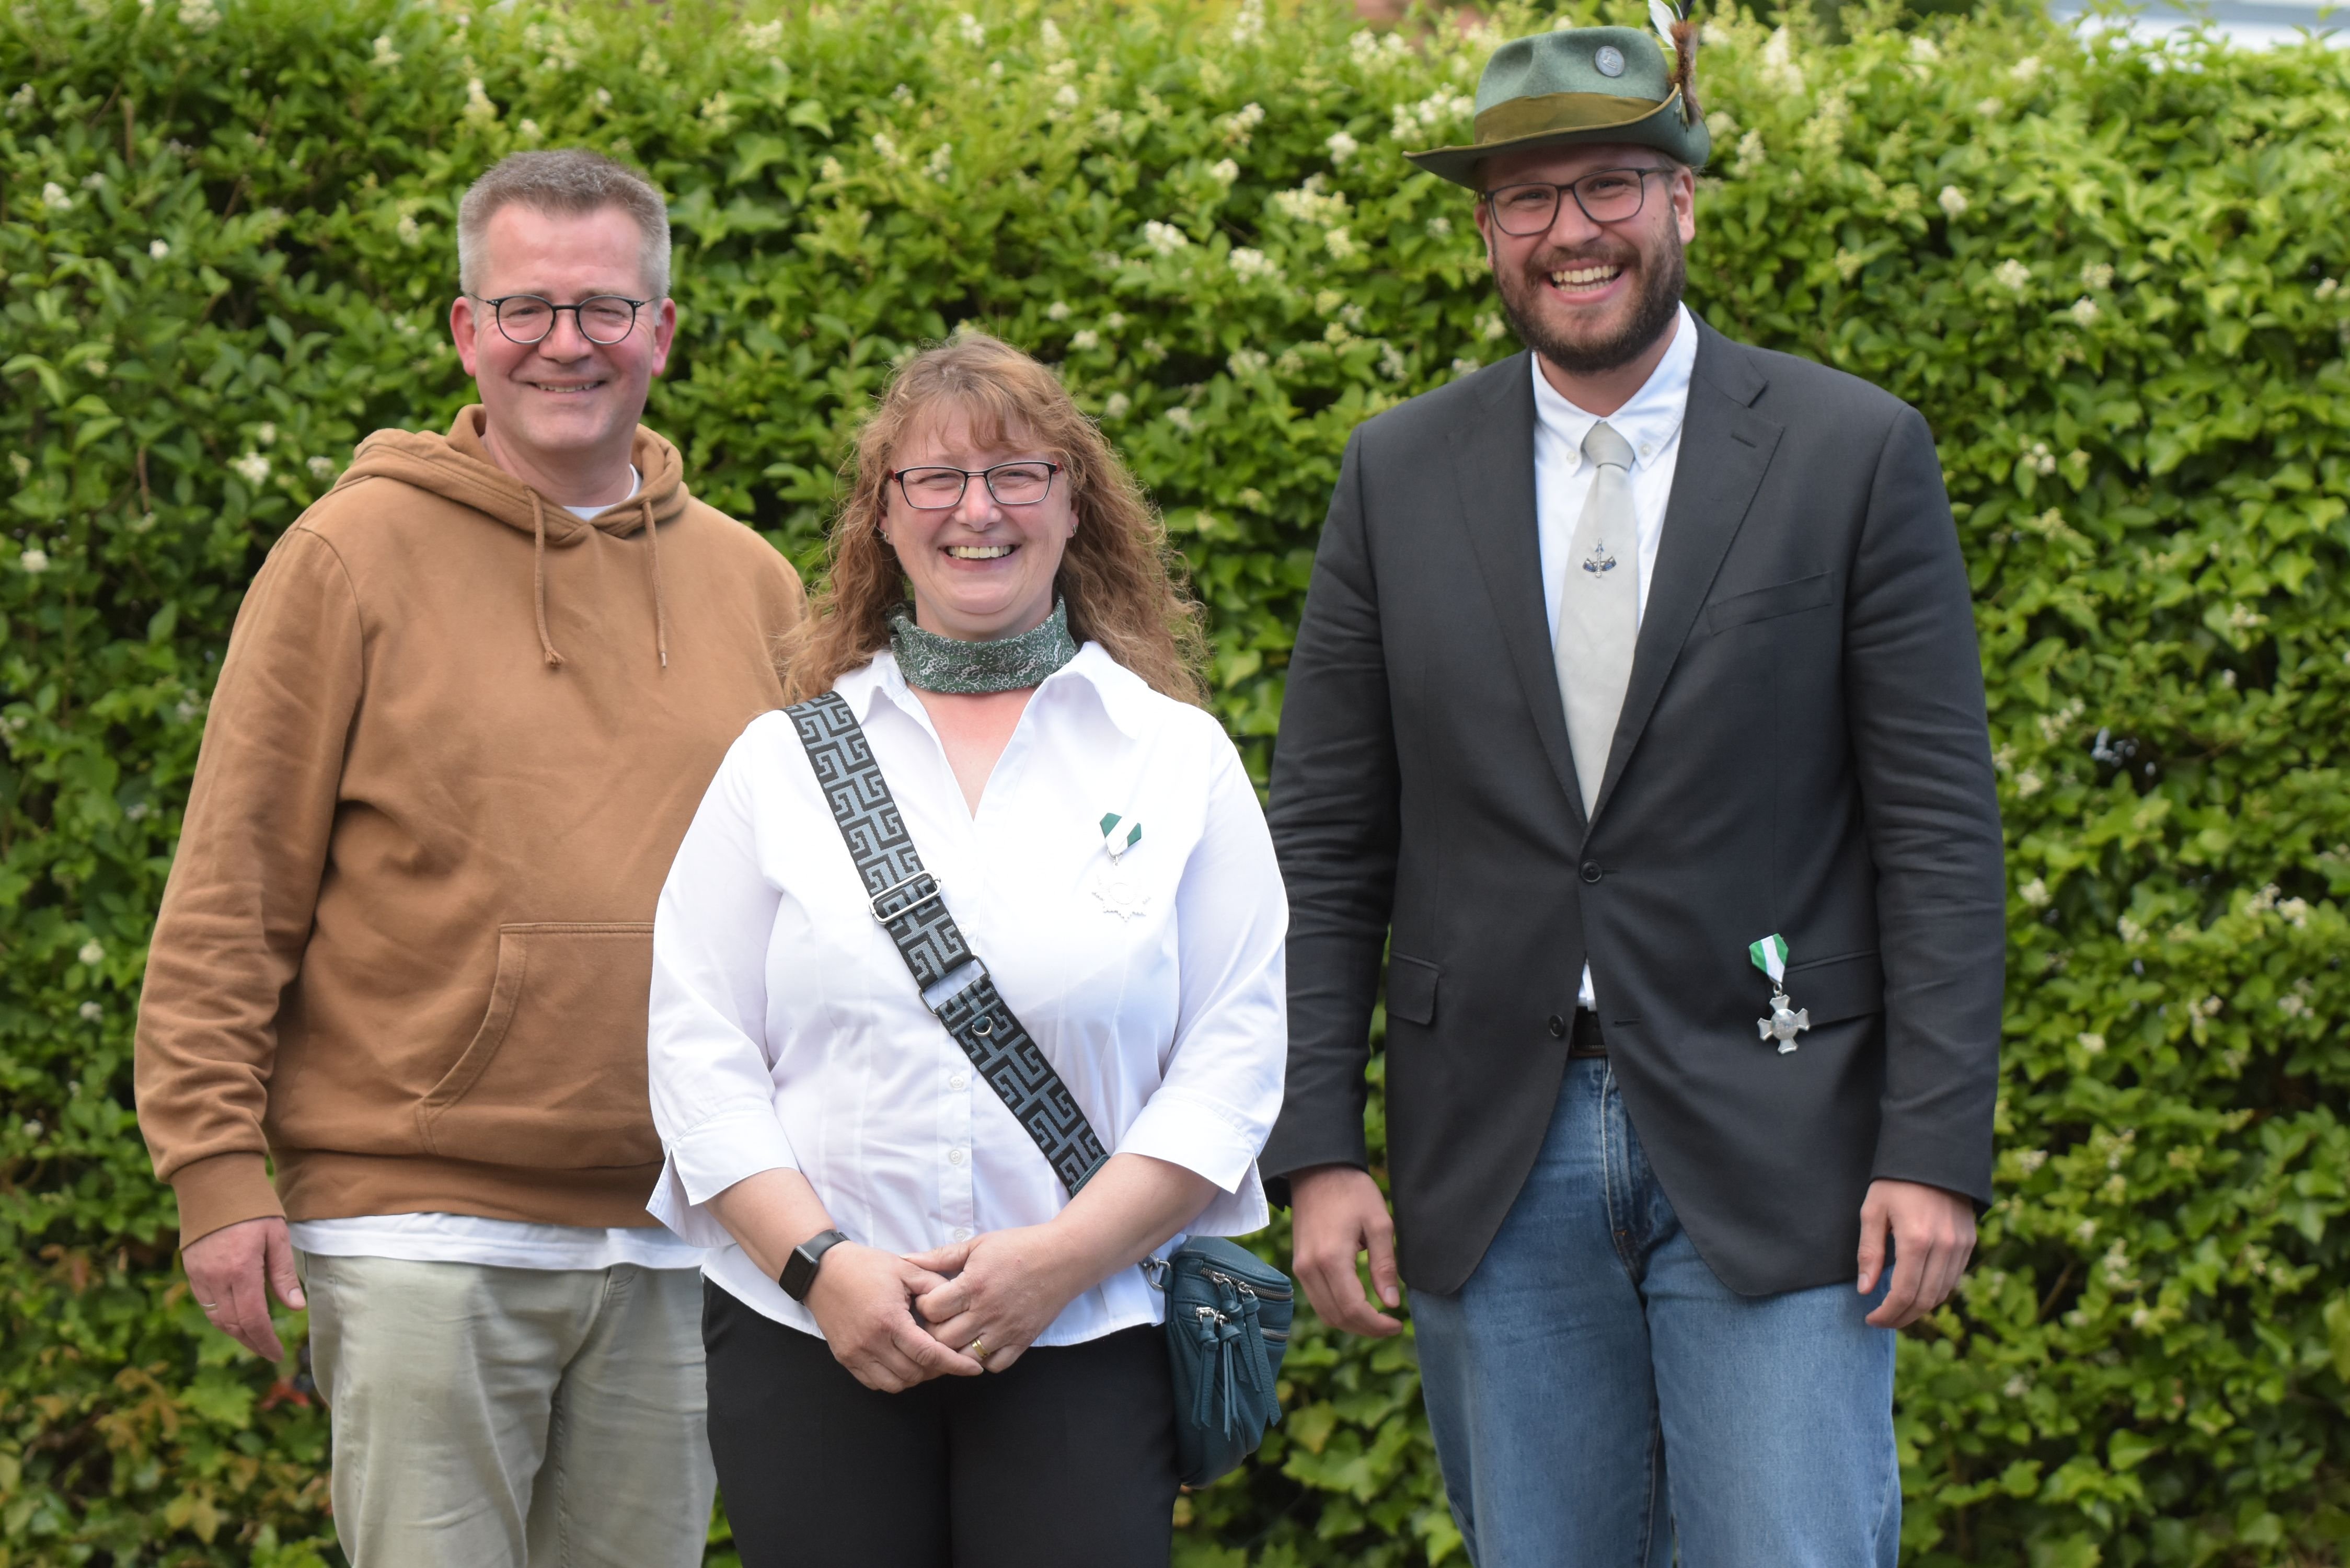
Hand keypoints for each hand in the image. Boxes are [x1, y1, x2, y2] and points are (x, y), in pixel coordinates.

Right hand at [182, 1216, 305, 1361]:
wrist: (214, 1181)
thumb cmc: (254, 1206)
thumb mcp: (278, 1236)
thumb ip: (283, 1275)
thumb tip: (295, 1309)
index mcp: (241, 1270)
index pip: (253, 1319)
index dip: (265, 1341)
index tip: (277, 1354)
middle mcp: (215, 1277)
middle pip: (233, 1324)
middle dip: (252, 1342)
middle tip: (269, 1351)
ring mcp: (199, 1274)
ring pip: (216, 1318)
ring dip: (236, 1332)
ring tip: (256, 1339)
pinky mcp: (191, 1269)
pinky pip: (205, 1303)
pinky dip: (221, 1316)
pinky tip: (237, 1317)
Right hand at [804, 1243, 983, 1391]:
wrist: (822, 1271)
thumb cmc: (866, 1266)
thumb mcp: (906, 1268)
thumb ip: (934, 1286)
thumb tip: (958, 1304)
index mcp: (889, 1320)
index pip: (929, 1355)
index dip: (955, 1365)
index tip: (973, 1368)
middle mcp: (871, 1343)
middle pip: (915, 1374)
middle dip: (937, 1370)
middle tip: (949, 1356)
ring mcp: (855, 1354)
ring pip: (895, 1384)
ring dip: (915, 1376)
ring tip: (925, 1359)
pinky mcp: (845, 1358)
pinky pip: (874, 1382)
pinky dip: (893, 1378)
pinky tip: (902, 1361)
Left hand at [906, 1225, 1089, 1374]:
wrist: (1064, 1258)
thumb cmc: (1019, 1247)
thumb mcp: (978, 1245)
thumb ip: (941, 1256)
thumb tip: (906, 1259)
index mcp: (974, 1285)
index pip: (931, 1309)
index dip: (923, 1305)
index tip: (929, 1299)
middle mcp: (988, 1311)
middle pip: (943, 1338)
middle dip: (933, 1331)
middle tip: (937, 1321)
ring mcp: (1006, 1330)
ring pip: (965, 1358)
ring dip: (955, 1349)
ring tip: (955, 1334)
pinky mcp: (1022, 1342)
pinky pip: (993, 1366)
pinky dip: (982, 1360)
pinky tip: (979, 1343)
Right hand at [1289, 1164, 1401, 1337]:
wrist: (1317, 1170)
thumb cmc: (1353, 1192)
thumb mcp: (1379, 1224)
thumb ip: (1385, 1266)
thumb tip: (1391, 1304)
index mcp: (1332, 1259)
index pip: (1353, 1309)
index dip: (1376, 1325)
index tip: (1397, 1325)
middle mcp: (1310, 1268)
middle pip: (1337, 1318)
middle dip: (1366, 1329)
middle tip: (1390, 1326)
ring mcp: (1301, 1268)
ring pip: (1325, 1313)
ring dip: (1351, 1323)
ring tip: (1376, 1319)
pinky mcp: (1299, 1264)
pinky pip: (1317, 1300)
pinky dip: (1337, 1310)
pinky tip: (1358, 1304)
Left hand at [1857, 1179, 1976, 1328]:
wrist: (1933, 1155)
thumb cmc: (1895, 1182)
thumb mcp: (1872, 1211)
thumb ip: (1869, 1253)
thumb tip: (1866, 1290)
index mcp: (1917, 1240)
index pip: (1904, 1293)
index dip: (1887, 1313)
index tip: (1871, 1318)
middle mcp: (1944, 1247)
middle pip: (1925, 1300)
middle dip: (1902, 1317)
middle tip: (1882, 1321)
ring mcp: (1961, 1245)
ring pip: (1942, 1293)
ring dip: (1919, 1308)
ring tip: (1897, 1310)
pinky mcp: (1970, 1242)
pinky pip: (1953, 1279)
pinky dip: (1935, 1292)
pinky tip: (1916, 1291)